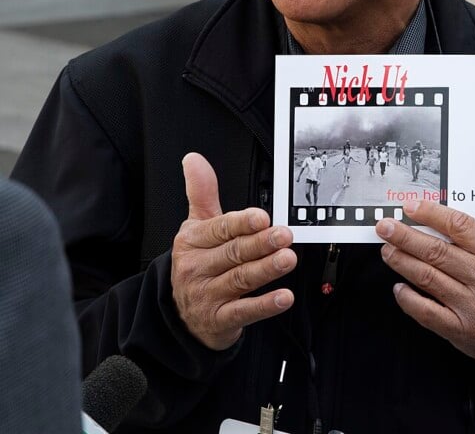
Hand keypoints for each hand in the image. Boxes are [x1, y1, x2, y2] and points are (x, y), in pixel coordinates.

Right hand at [171, 152, 296, 349]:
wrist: (181, 315)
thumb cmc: (197, 264)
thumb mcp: (196, 227)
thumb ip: (202, 192)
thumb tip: (194, 159)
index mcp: (192, 241)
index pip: (219, 228)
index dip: (241, 223)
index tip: (262, 217)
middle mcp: (197, 268)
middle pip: (233, 252)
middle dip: (260, 244)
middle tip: (284, 235)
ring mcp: (207, 295)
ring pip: (241, 279)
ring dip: (266, 269)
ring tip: (288, 259)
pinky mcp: (220, 320)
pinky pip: (244, 312)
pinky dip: (265, 305)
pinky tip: (283, 297)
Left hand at [375, 200, 474, 377]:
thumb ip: (473, 241)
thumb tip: (429, 223)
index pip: (459, 226)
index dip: (430, 214)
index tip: (409, 207)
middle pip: (437, 251)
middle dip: (405, 236)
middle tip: (385, 227)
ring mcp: (473, 306)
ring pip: (427, 277)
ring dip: (402, 261)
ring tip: (387, 250)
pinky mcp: (461, 330)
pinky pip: (426, 311)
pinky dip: (408, 297)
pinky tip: (399, 287)